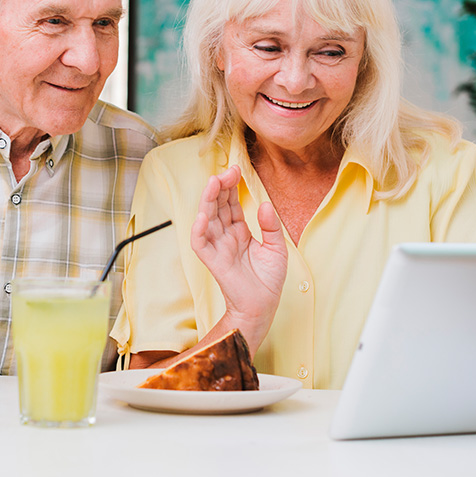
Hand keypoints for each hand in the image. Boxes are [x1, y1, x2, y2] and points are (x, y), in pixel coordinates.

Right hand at [190, 165, 287, 348]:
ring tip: (213, 183)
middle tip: (226, 172)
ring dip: (207, 201)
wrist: (264, 306)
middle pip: (216, 206)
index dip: (231, 186)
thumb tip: (264, 204)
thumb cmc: (268, 280)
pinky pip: (200, 243)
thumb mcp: (277, 248)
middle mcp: (225, 237)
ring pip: (206, 219)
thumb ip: (271, 226)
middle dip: (219, 187)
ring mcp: (218, 248)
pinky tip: (203, 215)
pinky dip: (198, 230)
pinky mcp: (213, 262)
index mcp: (239, 232)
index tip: (236, 170)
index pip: (230, 203)